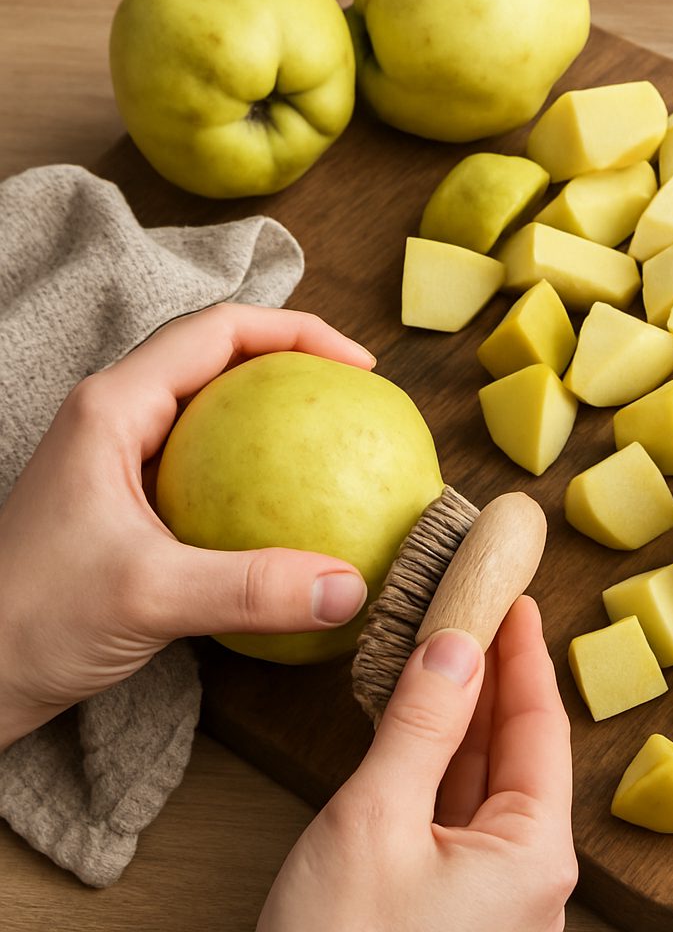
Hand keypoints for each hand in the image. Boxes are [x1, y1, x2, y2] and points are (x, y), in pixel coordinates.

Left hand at [0, 303, 375, 749]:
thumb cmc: (30, 621)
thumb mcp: (149, 596)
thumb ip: (252, 589)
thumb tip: (350, 588)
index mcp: (114, 407)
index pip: (219, 331)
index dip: (298, 331)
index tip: (359, 368)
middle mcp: (118, 417)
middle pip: (221, 356)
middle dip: (294, 362)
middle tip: (355, 397)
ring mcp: (124, 459)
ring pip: (217, 409)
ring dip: (277, 413)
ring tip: (336, 439)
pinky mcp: (133, 501)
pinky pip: (212, 464)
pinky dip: (261, 470)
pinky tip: (295, 507)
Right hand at [257, 596, 576, 931]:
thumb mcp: (376, 822)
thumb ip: (420, 727)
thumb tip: (453, 646)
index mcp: (534, 853)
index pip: (541, 724)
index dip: (525, 653)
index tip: (516, 599)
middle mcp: (527, 875)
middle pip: (517, 750)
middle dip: (493, 677)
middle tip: (474, 613)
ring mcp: (490, 896)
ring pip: (484, 782)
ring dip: (462, 717)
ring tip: (444, 653)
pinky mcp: (451, 909)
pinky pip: (456, 816)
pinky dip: (439, 763)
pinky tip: (420, 727)